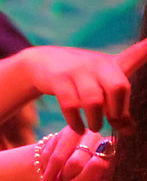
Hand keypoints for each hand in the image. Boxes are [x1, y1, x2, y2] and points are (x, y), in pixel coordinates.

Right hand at [21, 39, 146, 134]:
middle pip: (118, 87)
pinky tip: (78, 127)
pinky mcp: (58, 79)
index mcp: (112, 64)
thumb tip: (129, 131)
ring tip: (93, 127)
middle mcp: (97, 64)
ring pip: (93, 101)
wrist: (43, 62)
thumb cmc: (79, 76)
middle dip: (117, 111)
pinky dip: (76, 122)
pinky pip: (70, 105)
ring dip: (96, 120)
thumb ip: (118, 106)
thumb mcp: (100, 83)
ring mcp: (76, 70)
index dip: (146, 49)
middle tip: (112, 122)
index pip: (135, 55)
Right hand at [38, 127, 110, 180]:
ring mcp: (84, 133)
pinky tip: (50, 174)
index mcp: (110, 156)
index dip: (83, 178)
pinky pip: (48, 153)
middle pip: (75, 163)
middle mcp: (99, 140)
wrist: (69, 167)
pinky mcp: (68, 130)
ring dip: (52, 177)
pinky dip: (46, 169)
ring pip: (58, 159)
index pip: (97, 165)